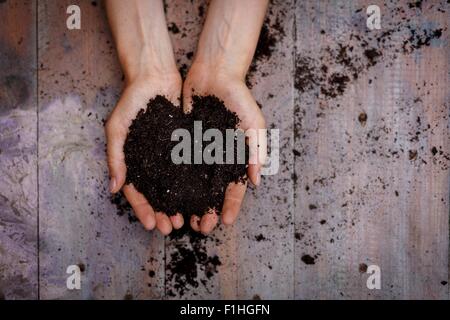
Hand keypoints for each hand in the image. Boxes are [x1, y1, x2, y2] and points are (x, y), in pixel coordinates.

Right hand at [105, 73, 184, 234]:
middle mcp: (151, 161)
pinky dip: (194, 183)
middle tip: (172, 228)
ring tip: (188, 218)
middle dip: (164, 212)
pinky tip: (201, 197)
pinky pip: (190, 167)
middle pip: (158, 193)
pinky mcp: (185, 144)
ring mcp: (169, 154)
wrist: (154, 76)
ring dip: (180, 203)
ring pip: (175, 185)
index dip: (143, 209)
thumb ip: (115, 157)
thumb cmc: (131, 101)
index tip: (151, 224)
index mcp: (133, 160)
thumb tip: (114, 188)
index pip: (137, 191)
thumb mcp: (118, 128)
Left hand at [183, 63, 266, 233]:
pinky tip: (168, 195)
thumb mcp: (252, 122)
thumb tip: (256, 181)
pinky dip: (175, 181)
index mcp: (237, 156)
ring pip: (195, 182)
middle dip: (209, 209)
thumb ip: (256, 150)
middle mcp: (219, 157)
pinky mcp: (186, 141)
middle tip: (201, 227)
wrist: (214, 73)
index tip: (226, 223)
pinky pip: (180, 164)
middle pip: (214, 190)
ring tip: (183, 218)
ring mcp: (202, 151)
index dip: (232, 205)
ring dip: (190, 201)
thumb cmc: (239, 97)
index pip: (235, 187)